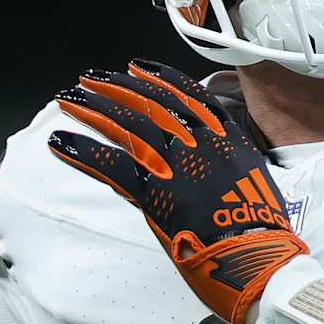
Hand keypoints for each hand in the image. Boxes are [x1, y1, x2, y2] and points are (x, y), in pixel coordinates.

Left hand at [47, 59, 307, 323]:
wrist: (259, 257)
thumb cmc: (263, 229)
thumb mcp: (258, 179)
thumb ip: (233, 160)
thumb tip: (219, 157)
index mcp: (225, 136)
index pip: (186, 93)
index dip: (158, 76)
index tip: (136, 66)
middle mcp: (199, 141)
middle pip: (149, 102)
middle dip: (115, 86)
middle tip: (90, 78)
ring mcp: (175, 164)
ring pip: (126, 125)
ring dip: (92, 109)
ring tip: (68, 99)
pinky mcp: (154, 192)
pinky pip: (111, 164)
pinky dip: (82, 151)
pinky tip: (60, 142)